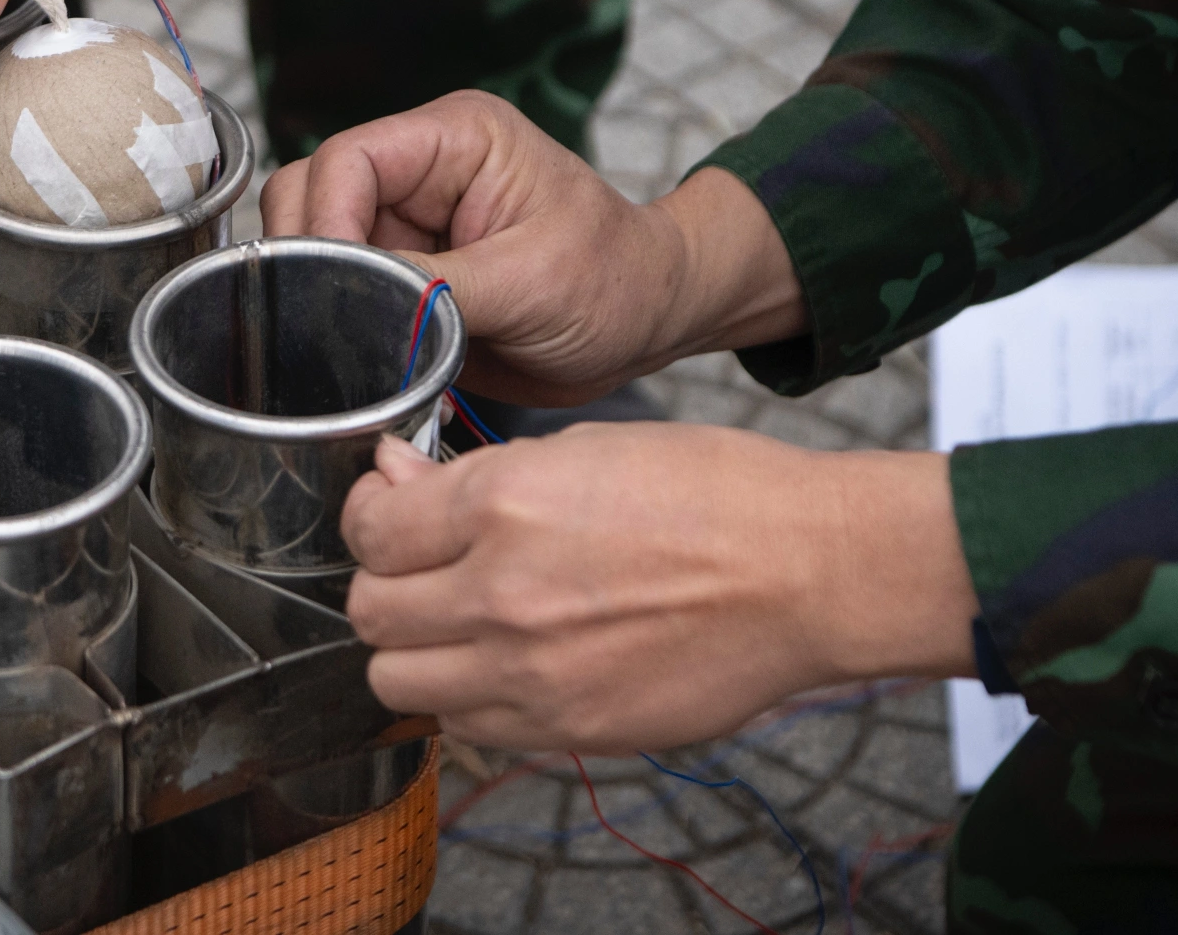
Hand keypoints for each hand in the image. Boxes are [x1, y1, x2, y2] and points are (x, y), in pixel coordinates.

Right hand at [260, 91, 807, 404]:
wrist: (649, 328)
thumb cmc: (619, 281)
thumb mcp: (534, 281)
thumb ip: (436, 285)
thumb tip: (348, 300)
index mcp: (455, 139)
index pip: (347, 160)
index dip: (324, 222)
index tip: (326, 286)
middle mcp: (418, 175)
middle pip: (310, 198)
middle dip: (312, 262)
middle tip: (332, 325)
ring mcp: (405, 227)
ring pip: (313, 252)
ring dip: (323, 300)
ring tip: (358, 348)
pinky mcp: (399, 278)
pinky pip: (338, 297)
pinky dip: (341, 331)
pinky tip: (369, 361)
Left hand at [343, 431, 977, 752]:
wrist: (809, 574)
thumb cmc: (712, 494)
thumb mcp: (583, 449)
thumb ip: (473, 475)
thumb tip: (395, 476)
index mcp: (502, 504)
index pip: (368, 528)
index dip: (369, 513)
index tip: (388, 509)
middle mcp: (501, 593)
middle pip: (368, 610)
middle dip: (383, 582)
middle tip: (419, 566)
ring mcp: (530, 672)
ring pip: (395, 679)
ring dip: (411, 648)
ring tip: (454, 620)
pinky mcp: (565, 728)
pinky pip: (461, 723)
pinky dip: (463, 694)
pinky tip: (503, 660)